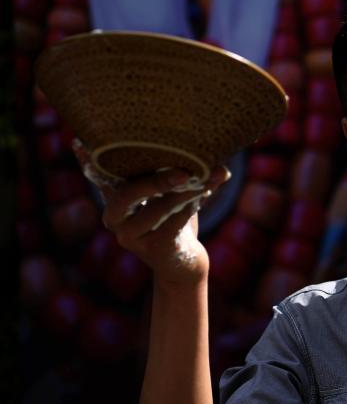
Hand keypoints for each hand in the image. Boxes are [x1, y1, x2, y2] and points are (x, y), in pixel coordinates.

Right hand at [73, 140, 230, 286]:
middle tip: (183, 172)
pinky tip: (206, 193)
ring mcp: (130, 236)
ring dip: (186, 191)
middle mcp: (115, 218)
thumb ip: (172, 172)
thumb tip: (205, 149)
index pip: (98, 176)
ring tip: (209, 176)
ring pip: (158, 208)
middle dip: (156, 180)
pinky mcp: (152, 249)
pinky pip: (174, 223)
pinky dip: (192, 206)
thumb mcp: (168, 193)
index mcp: (115, 199)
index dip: (88, 161)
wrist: (181, 262)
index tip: (79, 141)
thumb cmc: (173, 218)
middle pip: (126, 195)